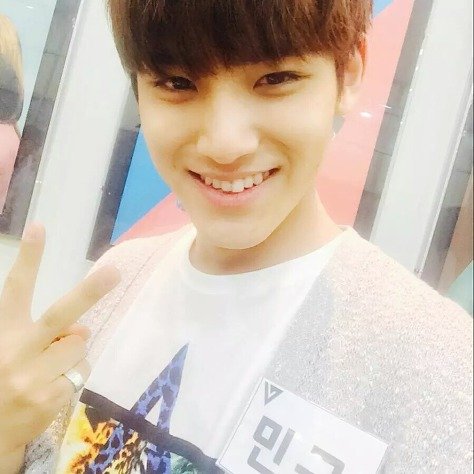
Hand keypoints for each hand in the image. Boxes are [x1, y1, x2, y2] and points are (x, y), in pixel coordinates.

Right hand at [0, 223, 119, 454]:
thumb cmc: (3, 380)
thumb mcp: (14, 350)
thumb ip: (46, 332)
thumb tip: (84, 327)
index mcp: (4, 332)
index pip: (16, 288)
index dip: (29, 257)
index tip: (39, 227)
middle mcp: (17, 350)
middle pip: (61, 315)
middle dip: (89, 291)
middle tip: (113, 272)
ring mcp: (32, 377)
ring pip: (79, 346)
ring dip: (73, 353)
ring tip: (48, 369)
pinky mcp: (49, 399)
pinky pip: (81, 372)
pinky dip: (73, 376)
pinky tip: (51, 390)